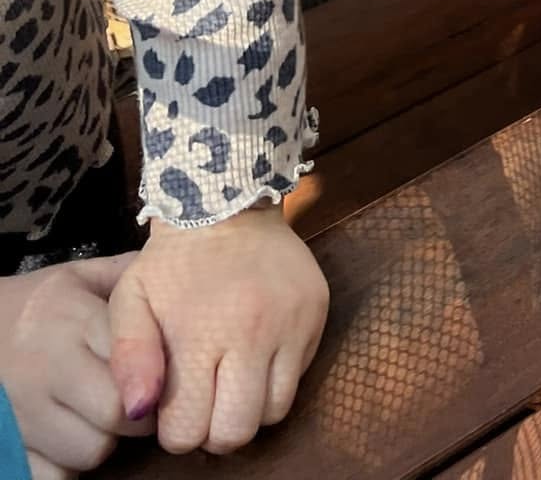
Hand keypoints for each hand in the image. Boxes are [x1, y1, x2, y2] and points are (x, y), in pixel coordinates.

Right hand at [0, 256, 148, 478]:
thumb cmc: (37, 305)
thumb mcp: (79, 277)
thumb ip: (127, 276)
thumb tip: (182, 271)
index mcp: (73, 321)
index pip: (133, 364)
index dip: (160, 376)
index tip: (166, 376)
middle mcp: (48, 368)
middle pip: (116, 414)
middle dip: (139, 414)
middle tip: (140, 402)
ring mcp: (24, 413)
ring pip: (89, 452)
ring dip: (104, 442)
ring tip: (100, 418)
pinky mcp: (9, 446)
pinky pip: (53, 476)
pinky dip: (68, 468)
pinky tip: (71, 441)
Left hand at [108, 202, 327, 455]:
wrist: (231, 203)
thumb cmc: (173, 262)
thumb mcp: (131, 300)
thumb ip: (129, 359)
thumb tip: (137, 413)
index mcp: (200, 333)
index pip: (188, 430)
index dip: (177, 430)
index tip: (175, 406)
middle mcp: (253, 333)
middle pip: (238, 431)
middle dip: (215, 430)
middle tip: (206, 401)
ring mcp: (292, 323)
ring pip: (275, 411)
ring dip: (250, 407)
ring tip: (232, 380)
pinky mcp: (317, 312)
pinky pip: (299, 376)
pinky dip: (276, 378)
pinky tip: (257, 354)